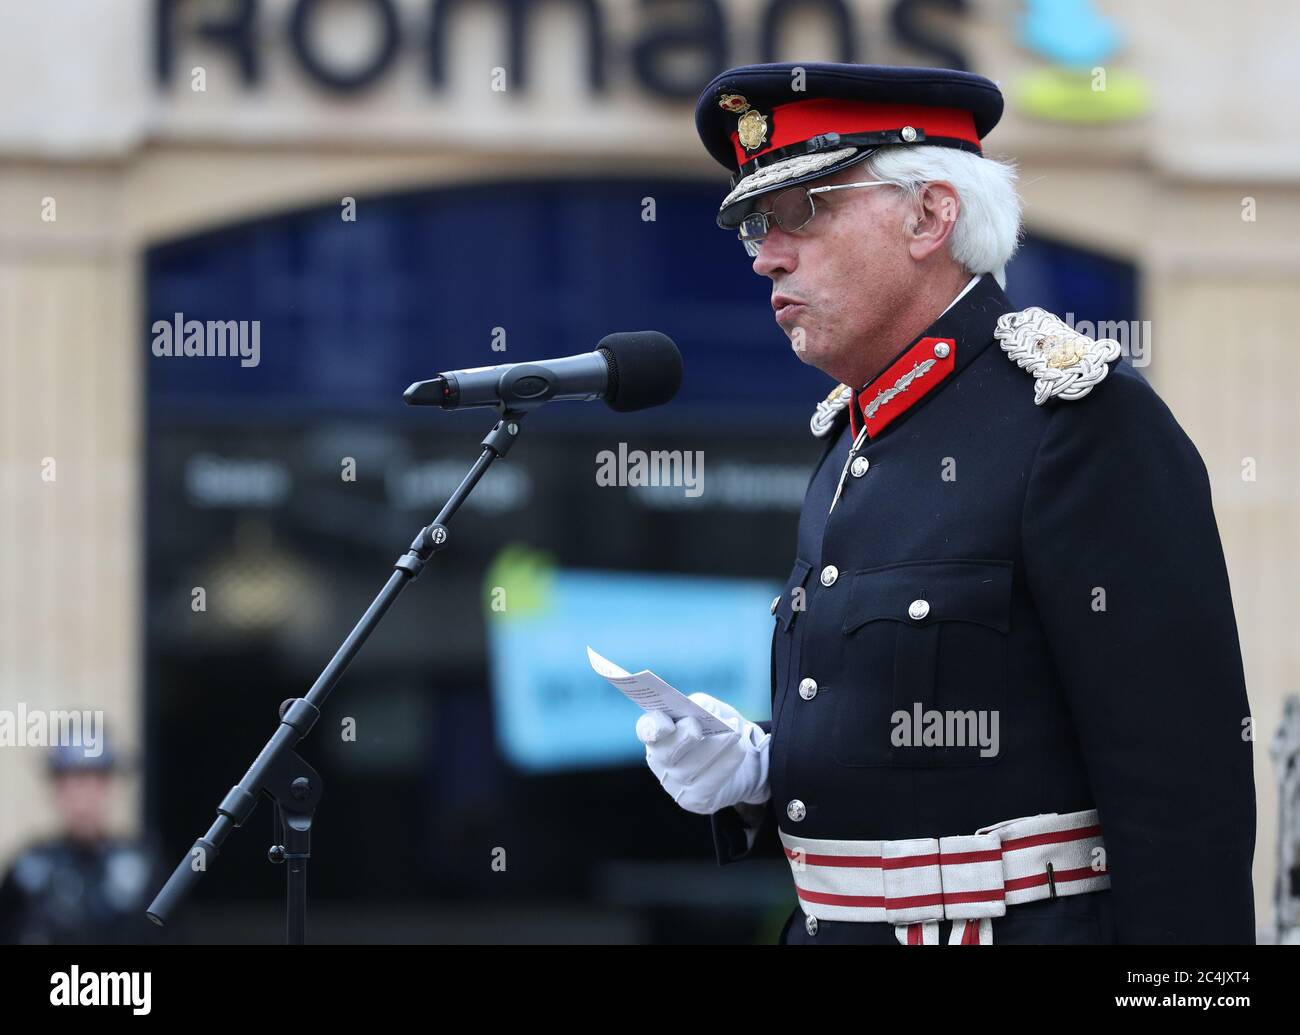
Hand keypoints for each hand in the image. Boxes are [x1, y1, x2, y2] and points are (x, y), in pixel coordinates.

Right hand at [636, 694, 769, 814]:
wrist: (742, 763)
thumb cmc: (718, 730)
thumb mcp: (712, 710)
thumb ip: (703, 705)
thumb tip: (700, 708)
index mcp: (657, 733)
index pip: (646, 730)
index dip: (652, 726)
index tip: (666, 721)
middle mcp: (660, 761)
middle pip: (664, 753)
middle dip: (681, 738)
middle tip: (697, 725)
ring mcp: (674, 784)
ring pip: (690, 768)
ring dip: (715, 747)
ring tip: (735, 732)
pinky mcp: (694, 800)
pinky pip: (709, 782)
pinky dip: (726, 762)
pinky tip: (740, 749)